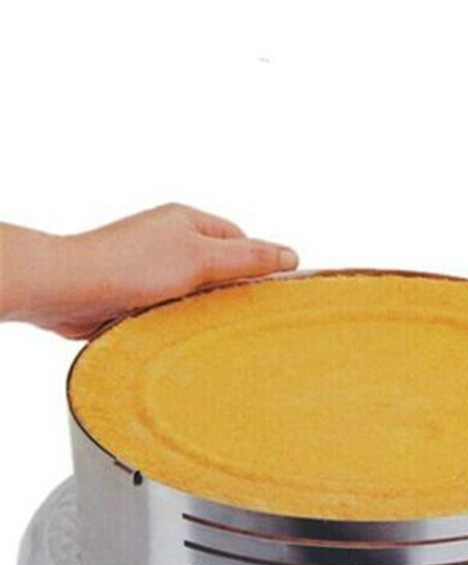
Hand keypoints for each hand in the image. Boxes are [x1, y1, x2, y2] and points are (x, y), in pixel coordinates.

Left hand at [0, 203, 298, 337]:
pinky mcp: (136, 295)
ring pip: (196, 292)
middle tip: (239, 314)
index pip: (239, 240)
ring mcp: (151, 268)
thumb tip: (291, 255)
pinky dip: (178, 320)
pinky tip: (181, 332)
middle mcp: (170, 241)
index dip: (255, 265)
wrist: (68, 290)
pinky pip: (172, 308)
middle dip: (228, 291)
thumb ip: (248, 258)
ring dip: (201, 309)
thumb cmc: (131, 266)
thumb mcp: (201, 258)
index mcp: (187, 221)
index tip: (266, 291)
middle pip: (219, 268)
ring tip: (206, 325)